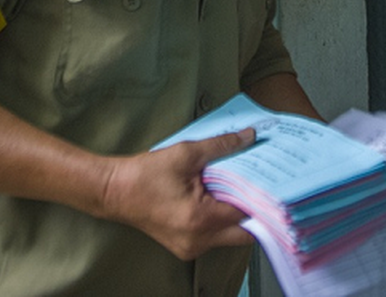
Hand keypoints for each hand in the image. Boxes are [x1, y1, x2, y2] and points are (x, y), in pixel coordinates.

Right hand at [98, 129, 256, 259]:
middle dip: (254, 210)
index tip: (270, 179)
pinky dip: (221, 220)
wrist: (115, 192)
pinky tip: (219, 198)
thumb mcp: (187, 153)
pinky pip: (215, 237)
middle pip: (244, 232)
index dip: (261, 195)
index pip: (247, 212)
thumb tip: (249, 137)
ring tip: (238, 189)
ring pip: (230, 237)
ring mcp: (191, 247)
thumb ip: (222, 146)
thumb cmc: (145, 175)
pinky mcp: (186, 247)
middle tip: (259, 187)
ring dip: (237, 215)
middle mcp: (198, 240)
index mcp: (201, 219)